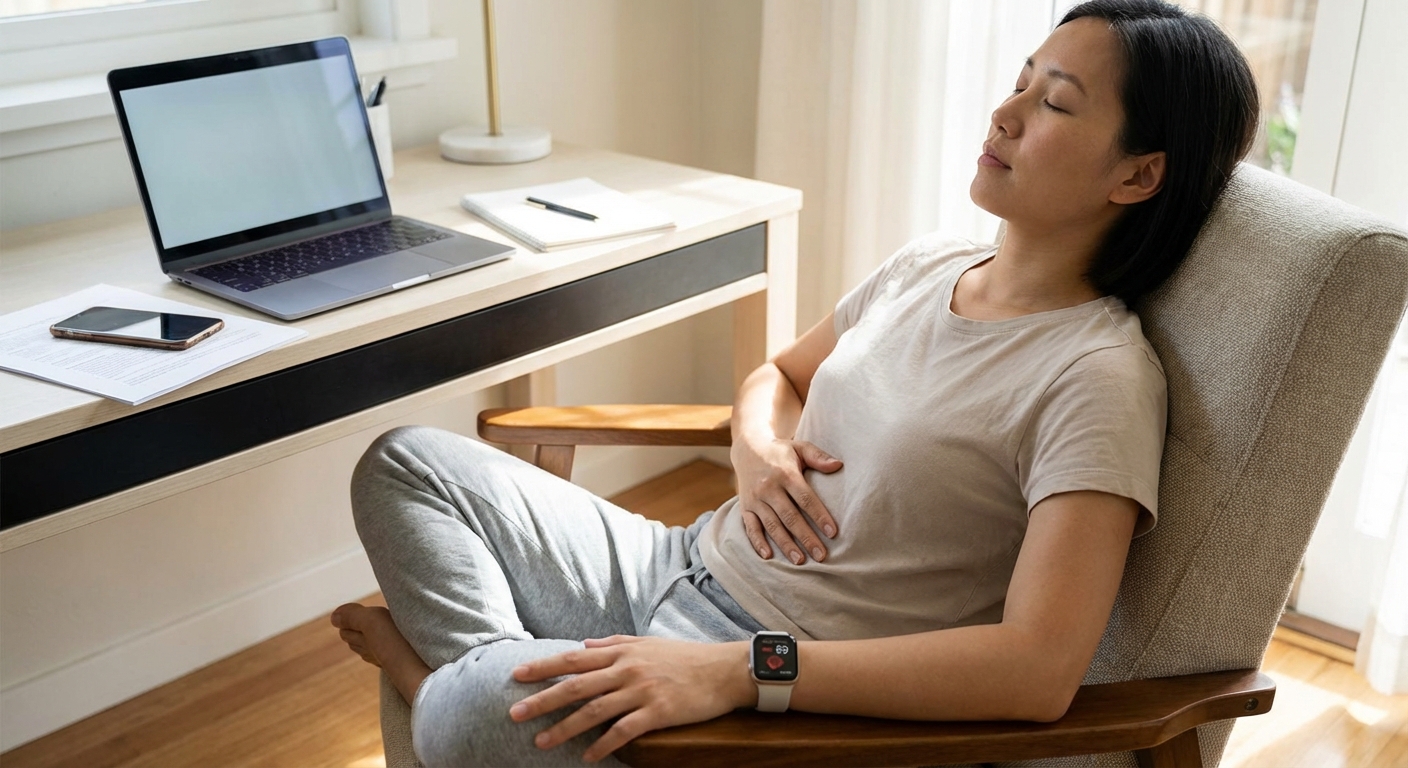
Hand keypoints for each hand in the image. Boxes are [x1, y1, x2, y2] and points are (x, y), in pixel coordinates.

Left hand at [509, 636, 750, 762]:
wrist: (724, 670)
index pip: (573, 659)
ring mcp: (642, 691)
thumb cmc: (685, 656)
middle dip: (542, 700)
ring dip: (565, 728)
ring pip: (594, 711)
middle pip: (575, 686)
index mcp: (621, 651)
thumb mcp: (647, 643)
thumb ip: (613, 643)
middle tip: (514, 714)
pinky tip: (588, 756)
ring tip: (542, 742)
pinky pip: (624, 731)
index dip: (543, 667)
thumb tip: (584, 645)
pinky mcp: (658, 712)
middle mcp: (626, 669)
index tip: (516, 675)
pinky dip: (603, 744)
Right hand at [732, 436, 841, 563]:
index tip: (833, 533)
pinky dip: (757, 542)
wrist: (748, 448)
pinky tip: (768, 556)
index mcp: (785, 473)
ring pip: (771, 525)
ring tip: (800, 561)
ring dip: (785, 544)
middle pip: (790, 516)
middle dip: (806, 537)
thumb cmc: (780, 451)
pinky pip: (750, 527)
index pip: (805, 498)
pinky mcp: (745, 507)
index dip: (819, 516)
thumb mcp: (800, 447)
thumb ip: (818, 456)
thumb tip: (839, 465)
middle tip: (821, 556)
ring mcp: (755, 499)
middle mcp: (768, 487)